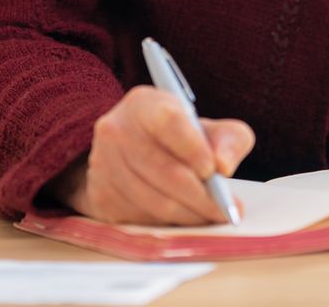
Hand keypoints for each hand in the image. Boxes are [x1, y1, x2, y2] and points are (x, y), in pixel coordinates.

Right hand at [49, 86, 253, 225]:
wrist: (133, 151)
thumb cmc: (179, 139)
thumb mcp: (208, 128)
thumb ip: (229, 139)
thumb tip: (224, 166)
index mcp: (143, 104)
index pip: (169, 122)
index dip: (194, 149)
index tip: (216, 171)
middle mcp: (116, 130)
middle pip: (164, 171)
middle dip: (202, 197)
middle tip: (226, 210)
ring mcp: (102, 165)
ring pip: (154, 201)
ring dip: (189, 215)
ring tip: (210, 216)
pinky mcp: (99, 196)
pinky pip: (141, 219)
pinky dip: (169, 224)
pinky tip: (183, 217)